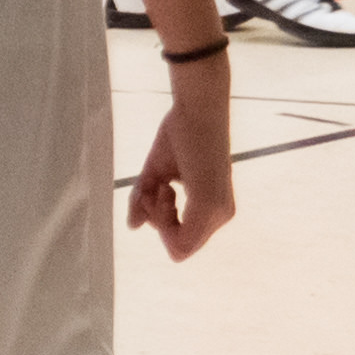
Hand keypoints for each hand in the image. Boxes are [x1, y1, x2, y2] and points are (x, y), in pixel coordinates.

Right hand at [127, 77, 234, 258]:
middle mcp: (222, 214)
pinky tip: (165, 187)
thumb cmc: (180, 133)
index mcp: (214, 207)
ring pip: (177, 247)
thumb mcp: (156, 173)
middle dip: (157, 221)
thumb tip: (133, 226)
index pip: (182, 240)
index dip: (161, 223)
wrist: (197, 107)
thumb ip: (143, 199)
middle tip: (158, 188)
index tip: (158, 190)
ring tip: (163, 184)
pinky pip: (179, 242)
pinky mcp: (210, 205)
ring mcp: (218, 212)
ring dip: (158, 217)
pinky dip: (161, 217)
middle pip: (178, 247)